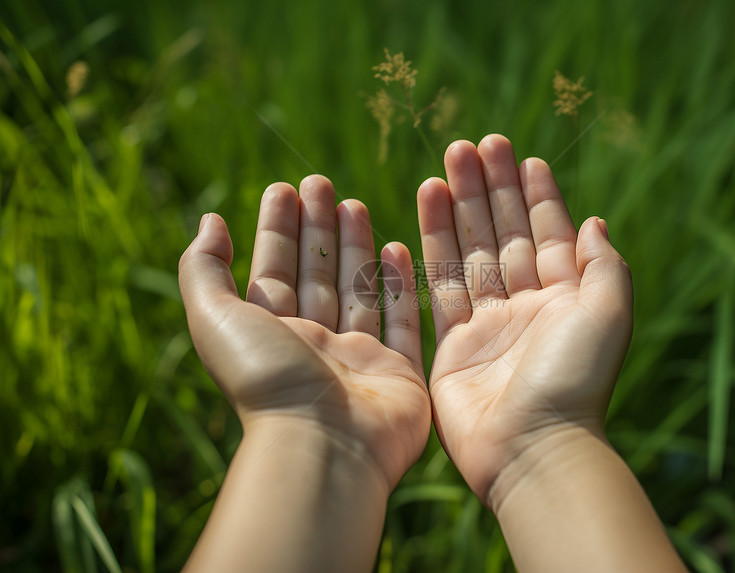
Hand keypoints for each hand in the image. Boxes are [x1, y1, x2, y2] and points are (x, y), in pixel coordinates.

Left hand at [179, 176, 429, 489]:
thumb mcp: (215, 317)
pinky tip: (395, 248)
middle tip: (321, 183)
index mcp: (269, 335)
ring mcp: (357, 359)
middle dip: (317, 228)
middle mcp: (312, 345)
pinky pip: (400, 322)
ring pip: (356, 291)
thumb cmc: (266, 380)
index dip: (277, 228)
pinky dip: (398, 286)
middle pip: (315, 275)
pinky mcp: (398, 373)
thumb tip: (210, 220)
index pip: (273, 271)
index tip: (285, 187)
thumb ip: (204, 268)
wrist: (323, 445)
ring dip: (355, 247)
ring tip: (355, 203)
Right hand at [417, 135, 632, 505]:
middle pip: (503, 234)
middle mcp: (527, 305)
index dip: (536, 195)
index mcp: (566, 297)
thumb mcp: (608, 315)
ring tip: (446, 164)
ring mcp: (488, 323)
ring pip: (469, 251)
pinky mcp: (453, 342)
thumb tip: (595, 220)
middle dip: (490, 189)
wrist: (532, 447)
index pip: (549, 233)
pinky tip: (427, 208)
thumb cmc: (575, 380)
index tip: (524, 158)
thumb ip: (603, 265)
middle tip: (473, 144)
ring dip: (459, 207)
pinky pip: (440, 284)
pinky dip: (432, 245)